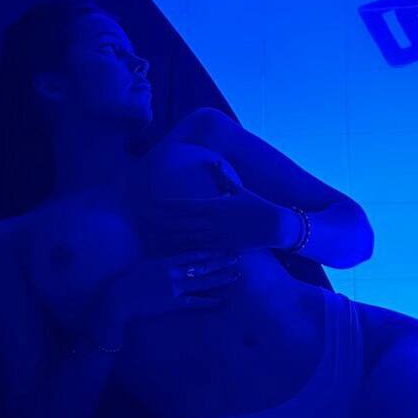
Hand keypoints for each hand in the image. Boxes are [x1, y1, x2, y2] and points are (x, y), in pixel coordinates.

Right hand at [103, 251, 241, 323]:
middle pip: (201, 266)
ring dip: (220, 279)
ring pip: (202, 282)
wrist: (118, 298)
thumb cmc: (128, 282)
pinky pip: (194, 302)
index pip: (191, 254)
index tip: (220, 247)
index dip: (207, 252)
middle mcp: (173, 273)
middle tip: (236, 258)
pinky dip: (208, 301)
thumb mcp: (145, 266)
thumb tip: (172, 261)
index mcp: (165, 262)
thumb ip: (160, 263)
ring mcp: (174, 288)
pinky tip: (221, 301)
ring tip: (235, 276)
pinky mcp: (173, 304)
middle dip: (220, 262)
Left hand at [148, 163, 295, 254]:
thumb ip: (223, 178)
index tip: (151, 203)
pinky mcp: (221, 249)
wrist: (274, 225)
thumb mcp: (239, 190)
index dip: (166, 205)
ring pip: (185, 238)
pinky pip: (199, 252)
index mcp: (213, 205)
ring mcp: (215, 236)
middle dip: (160, 223)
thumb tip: (214, 163)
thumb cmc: (257, 205)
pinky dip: (184, 253)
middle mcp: (211, 221)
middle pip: (179, 223)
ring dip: (168, 239)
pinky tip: (172, 255)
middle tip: (142, 223)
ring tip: (151, 240)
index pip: (183, 205)